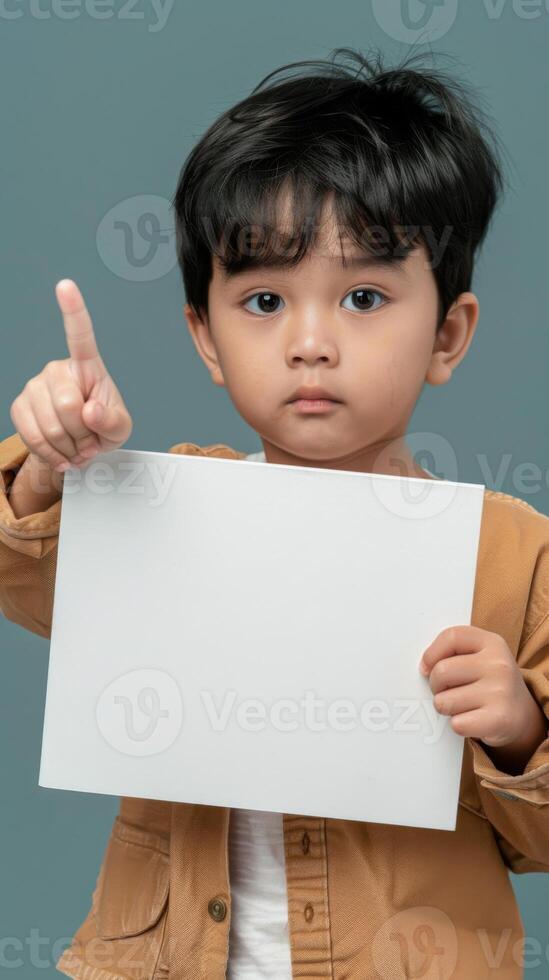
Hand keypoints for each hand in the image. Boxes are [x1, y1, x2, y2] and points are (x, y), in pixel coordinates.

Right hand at [10, 279, 132, 472]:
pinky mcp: (19, 406)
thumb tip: (90, 411)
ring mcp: (34, 386)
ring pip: (51, 426)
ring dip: (69, 447)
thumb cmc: (103, 425)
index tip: (66, 286)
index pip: (80, 336)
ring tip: (78, 444)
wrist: (80, 445)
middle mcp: (57, 370)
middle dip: (82, 433)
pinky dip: (51, 453)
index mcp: (87, 366)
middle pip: (68, 406)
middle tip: (90, 438)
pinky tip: (62, 452)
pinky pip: (34, 437)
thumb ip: (113, 421)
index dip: (73, 311)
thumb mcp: (120, 427)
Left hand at [418, 625, 543, 753]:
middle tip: (450, 690)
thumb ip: (453, 651)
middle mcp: (499, 664)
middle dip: (436, 686)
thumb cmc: (491, 682)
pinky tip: (473, 719)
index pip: (451, 637)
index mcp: (493, 643)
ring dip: (447, 708)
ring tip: (464, 705)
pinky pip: (456, 723)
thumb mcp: (480, 655)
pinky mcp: (498, 719)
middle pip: (441, 672)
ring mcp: (500, 691)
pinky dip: (459, 725)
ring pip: (443, 701)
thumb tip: (425, 667)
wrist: (521, 714)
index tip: (427, 667)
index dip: (431, 654)